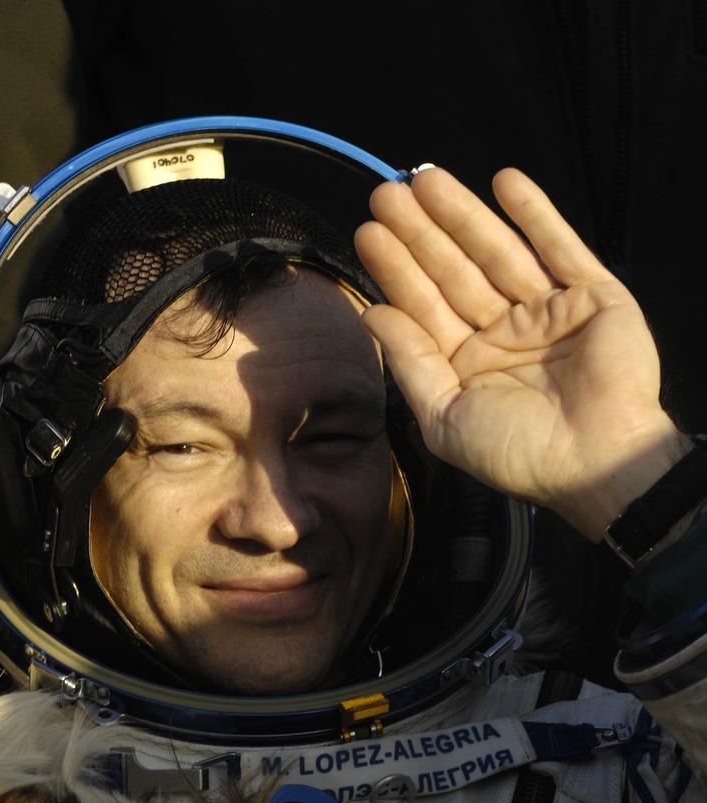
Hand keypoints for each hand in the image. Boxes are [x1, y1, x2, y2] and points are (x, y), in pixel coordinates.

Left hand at [354, 168, 687, 539]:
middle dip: (420, 234)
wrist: (594, 462)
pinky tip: (502, 182)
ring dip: (463, 215)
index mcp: (470, 365)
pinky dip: (535, 213)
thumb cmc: (517, 452)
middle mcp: (506, 333)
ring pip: (499, 252)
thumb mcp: (444, 416)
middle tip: (384, 195)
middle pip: (455, 272)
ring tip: (425, 181)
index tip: (367, 234)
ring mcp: (549, 311)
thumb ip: (411, 363)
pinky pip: (561, 246)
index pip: (426, 306)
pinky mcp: (593, 296)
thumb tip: (373, 314)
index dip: (397, 270)